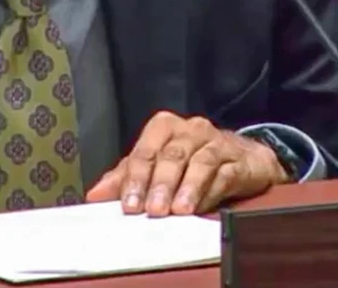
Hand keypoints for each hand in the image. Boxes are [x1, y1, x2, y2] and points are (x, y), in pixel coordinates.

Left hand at [85, 112, 287, 216]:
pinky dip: (212, 192)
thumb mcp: (155, 166)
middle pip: (172, 156)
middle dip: (161, 184)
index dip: (136, 179)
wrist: (242, 158)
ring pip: (200, 162)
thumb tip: (95, 195)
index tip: (129, 206)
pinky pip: (224, 174)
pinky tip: (202, 207)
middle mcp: (190, 130)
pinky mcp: (238, 161)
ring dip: (188, 187)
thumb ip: (126, 178)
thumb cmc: (191, 160)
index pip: (145, 152)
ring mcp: (216, 143)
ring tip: (179, 210)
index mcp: (164, 127)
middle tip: (153, 210)